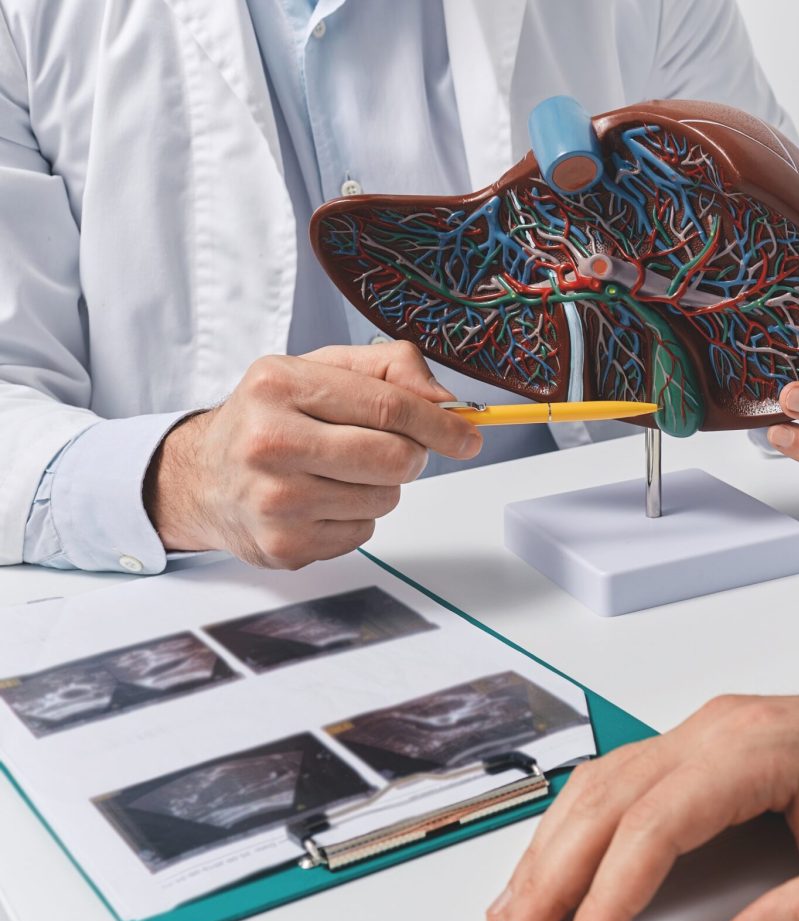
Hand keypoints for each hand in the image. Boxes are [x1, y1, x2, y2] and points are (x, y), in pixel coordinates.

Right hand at [145, 341, 480, 568]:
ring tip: (338, 472)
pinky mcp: (283, 545)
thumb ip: (388, 368)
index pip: (388, 407)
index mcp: (279, 386)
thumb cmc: (269, 419)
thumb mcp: (319, 370)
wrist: (201, 477)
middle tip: (391, 450)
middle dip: (411, 456)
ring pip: (385, 498)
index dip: (441, 424)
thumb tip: (445, 401)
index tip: (468, 435)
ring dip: (379, 486)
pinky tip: (320, 501)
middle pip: (394, 459)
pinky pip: (363, 533)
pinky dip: (355, 517)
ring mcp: (273, 500)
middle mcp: (269, 442)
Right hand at [480, 691, 798, 920]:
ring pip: (600, 784)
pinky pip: (619, 777)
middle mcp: (717, 728)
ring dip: (549, 848)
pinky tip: (552, 861)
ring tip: (510, 911)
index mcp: (757, 748)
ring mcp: (703, 729)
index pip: (657, 823)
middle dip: (551, 875)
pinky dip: (575, 823)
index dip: (609, 893)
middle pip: (608, 800)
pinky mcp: (700, 741)